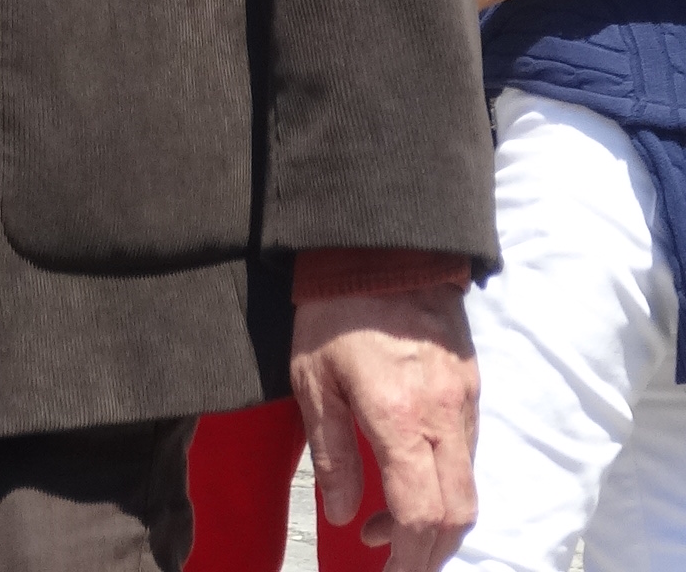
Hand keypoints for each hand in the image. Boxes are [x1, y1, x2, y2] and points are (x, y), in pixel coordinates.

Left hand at [291, 290, 477, 571]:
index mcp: (400, 417)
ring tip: (391, 520)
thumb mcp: (311, 379)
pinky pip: (470, 451)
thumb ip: (332, 453)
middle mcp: (444, 415)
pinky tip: (412, 474)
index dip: (406, 559)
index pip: (419, 516)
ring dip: (438, 519)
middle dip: (429, 553)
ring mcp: (465, 399)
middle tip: (393, 560)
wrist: (380, 243)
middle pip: (457, 514)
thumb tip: (345, 514)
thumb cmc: (333, 309)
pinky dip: (448, 481)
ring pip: (469, 486)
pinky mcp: (471, 383)